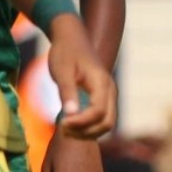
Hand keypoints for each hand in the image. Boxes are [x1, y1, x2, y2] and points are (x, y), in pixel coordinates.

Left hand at [44, 21, 115, 141]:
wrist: (71, 39)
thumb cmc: (65, 53)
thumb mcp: (61, 72)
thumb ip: (67, 93)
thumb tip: (70, 115)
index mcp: (101, 82)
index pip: (98, 112)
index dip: (81, 123)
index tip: (62, 123)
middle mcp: (110, 90)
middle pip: (107, 123)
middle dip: (86, 132)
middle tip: (62, 128)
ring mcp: (109, 95)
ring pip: (106, 124)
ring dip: (87, 132)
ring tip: (65, 128)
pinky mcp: (103, 99)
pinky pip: (101, 119)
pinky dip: (88, 127)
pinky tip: (70, 123)